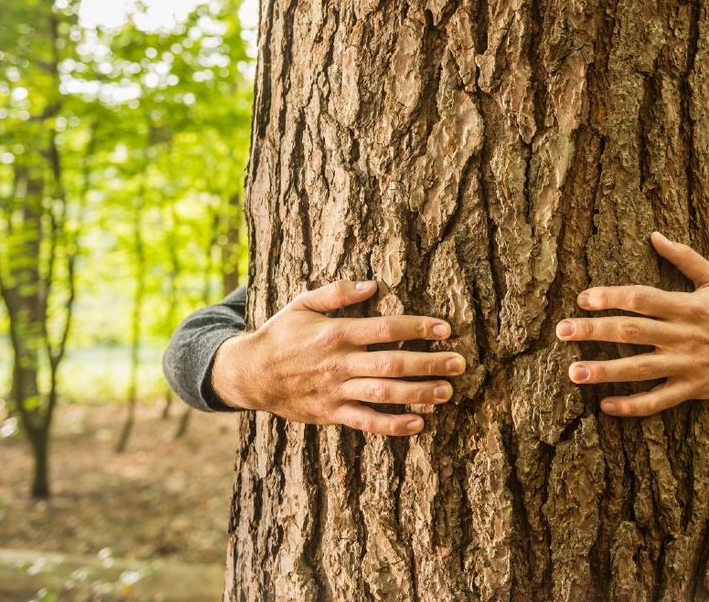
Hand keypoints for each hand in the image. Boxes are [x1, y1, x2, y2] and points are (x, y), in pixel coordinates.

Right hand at [210, 280, 464, 435]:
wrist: (249, 374)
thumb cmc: (280, 334)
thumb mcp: (302, 304)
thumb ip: (337, 293)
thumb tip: (373, 284)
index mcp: (336, 333)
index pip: (385, 328)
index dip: (417, 328)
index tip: (445, 328)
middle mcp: (339, 363)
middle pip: (392, 362)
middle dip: (429, 363)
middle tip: (459, 363)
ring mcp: (335, 390)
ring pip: (383, 393)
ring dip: (418, 393)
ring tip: (447, 392)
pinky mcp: (331, 413)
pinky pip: (366, 421)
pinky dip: (392, 425)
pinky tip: (418, 424)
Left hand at [555, 232, 708, 416]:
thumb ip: (684, 257)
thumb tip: (655, 235)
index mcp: (688, 306)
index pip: (641, 299)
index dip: (610, 298)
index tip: (583, 299)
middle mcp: (684, 336)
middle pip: (631, 332)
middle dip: (594, 331)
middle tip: (562, 331)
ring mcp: (688, 365)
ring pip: (639, 369)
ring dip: (604, 371)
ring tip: (574, 372)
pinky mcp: (693, 390)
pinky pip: (658, 401)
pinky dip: (632, 406)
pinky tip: (605, 405)